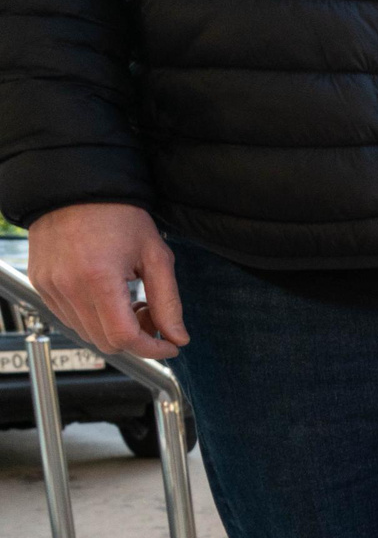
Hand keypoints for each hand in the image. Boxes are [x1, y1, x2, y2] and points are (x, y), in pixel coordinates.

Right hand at [26, 203, 187, 360]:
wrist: (75, 188)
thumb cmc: (117, 214)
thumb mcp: (155, 255)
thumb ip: (168, 302)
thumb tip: (178, 338)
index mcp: (97, 279)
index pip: (124, 338)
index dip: (152, 349)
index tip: (170, 346)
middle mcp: (67, 287)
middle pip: (105, 342)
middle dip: (136, 338)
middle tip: (150, 314)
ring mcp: (49, 287)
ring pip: (87, 334)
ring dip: (114, 329)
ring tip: (129, 301)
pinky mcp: (40, 284)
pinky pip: (69, 318)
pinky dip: (93, 318)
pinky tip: (107, 296)